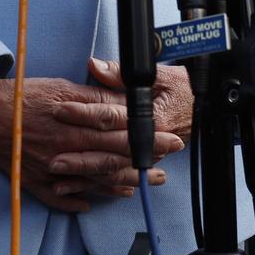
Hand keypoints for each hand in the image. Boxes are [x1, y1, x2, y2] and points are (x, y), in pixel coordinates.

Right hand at [0, 74, 181, 211]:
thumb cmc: (23, 95)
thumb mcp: (63, 88)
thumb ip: (93, 99)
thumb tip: (122, 105)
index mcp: (76, 128)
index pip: (121, 136)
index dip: (147, 139)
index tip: (169, 141)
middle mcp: (67, 153)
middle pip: (112, 161)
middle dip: (141, 165)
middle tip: (162, 170)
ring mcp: (51, 172)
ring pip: (92, 183)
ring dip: (117, 186)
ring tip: (138, 187)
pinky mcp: (35, 182)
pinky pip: (60, 199)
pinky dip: (77, 202)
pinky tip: (91, 204)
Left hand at [47, 58, 193, 189]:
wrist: (203, 107)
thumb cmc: (179, 89)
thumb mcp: (157, 75)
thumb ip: (121, 73)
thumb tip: (95, 65)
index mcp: (148, 117)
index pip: (110, 115)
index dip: (84, 112)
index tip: (60, 110)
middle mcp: (145, 140)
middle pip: (107, 149)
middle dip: (79, 154)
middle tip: (51, 156)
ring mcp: (144, 156)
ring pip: (110, 169)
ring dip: (84, 174)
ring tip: (57, 177)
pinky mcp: (141, 164)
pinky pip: (116, 180)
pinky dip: (95, 186)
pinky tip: (74, 189)